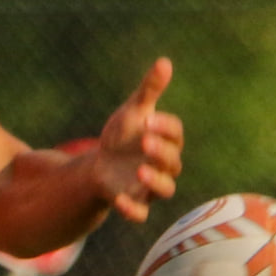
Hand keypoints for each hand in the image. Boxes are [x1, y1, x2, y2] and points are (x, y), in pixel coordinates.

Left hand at [95, 57, 182, 221]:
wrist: (100, 164)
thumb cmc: (123, 135)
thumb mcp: (133, 111)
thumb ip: (148, 91)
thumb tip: (164, 62)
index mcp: (167, 140)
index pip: (175, 134)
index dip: (164, 128)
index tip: (147, 120)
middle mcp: (165, 165)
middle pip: (173, 162)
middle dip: (160, 152)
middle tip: (144, 141)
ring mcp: (151, 187)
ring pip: (165, 189)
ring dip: (155, 180)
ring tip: (139, 170)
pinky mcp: (135, 203)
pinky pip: (140, 213)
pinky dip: (132, 209)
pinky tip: (117, 200)